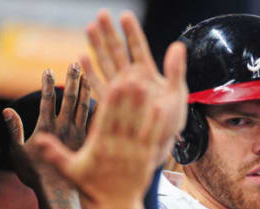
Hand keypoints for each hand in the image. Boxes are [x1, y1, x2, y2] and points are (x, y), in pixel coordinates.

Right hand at [3, 64, 90, 187]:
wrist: (60, 194)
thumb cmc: (36, 175)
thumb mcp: (18, 153)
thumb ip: (15, 130)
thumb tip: (8, 110)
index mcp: (48, 129)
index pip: (48, 101)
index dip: (48, 85)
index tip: (48, 69)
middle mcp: (66, 129)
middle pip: (70, 99)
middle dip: (72, 80)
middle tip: (75, 63)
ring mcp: (80, 134)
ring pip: (85, 107)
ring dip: (85, 89)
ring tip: (87, 73)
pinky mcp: (90, 141)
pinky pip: (96, 120)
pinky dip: (98, 106)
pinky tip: (102, 97)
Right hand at [33, 58, 186, 208]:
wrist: (117, 207)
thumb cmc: (93, 187)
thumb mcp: (70, 171)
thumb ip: (55, 153)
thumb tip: (38, 139)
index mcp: (99, 147)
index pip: (105, 120)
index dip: (111, 102)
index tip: (115, 83)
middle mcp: (118, 148)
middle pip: (124, 117)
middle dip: (129, 94)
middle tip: (133, 73)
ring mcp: (135, 152)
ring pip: (140, 123)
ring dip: (144, 103)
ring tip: (147, 82)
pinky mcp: (147, 157)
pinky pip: (153, 137)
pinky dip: (158, 122)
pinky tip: (162, 106)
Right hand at [80, 9, 187, 163]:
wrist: (159, 143)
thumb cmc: (171, 121)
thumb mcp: (176, 94)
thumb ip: (176, 70)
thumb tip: (178, 45)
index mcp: (149, 74)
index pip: (138, 48)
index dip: (132, 32)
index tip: (125, 15)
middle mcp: (132, 78)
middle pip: (119, 51)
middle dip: (110, 33)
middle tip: (102, 14)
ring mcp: (120, 90)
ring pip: (106, 63)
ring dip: (97, 46)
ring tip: (89, 27)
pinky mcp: (110, 103)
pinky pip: (98, 84)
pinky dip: (90, 72)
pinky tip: (81, 57)